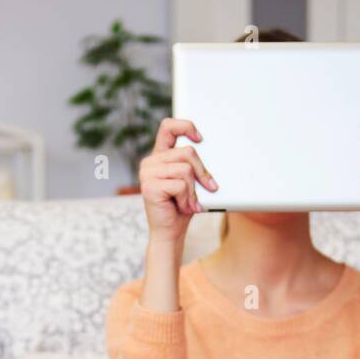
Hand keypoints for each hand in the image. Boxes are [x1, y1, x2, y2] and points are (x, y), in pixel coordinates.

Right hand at [139, 118, 217, 250]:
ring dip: (193, 190)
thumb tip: (212, 154)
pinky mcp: (149, 187)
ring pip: (185, 169)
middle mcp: (150, 162)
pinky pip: (180, 185)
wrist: (170, 232)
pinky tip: (182, 207)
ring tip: (190, 202)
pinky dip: (187, 199)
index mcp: (159, 156)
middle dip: (202, 172)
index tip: (200, 139)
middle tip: (209, 188)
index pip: (168, 127)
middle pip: (187, 152)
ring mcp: (147, 174)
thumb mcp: (191, 182)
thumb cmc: (182, 207)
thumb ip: (192, 165)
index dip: (185, 126)